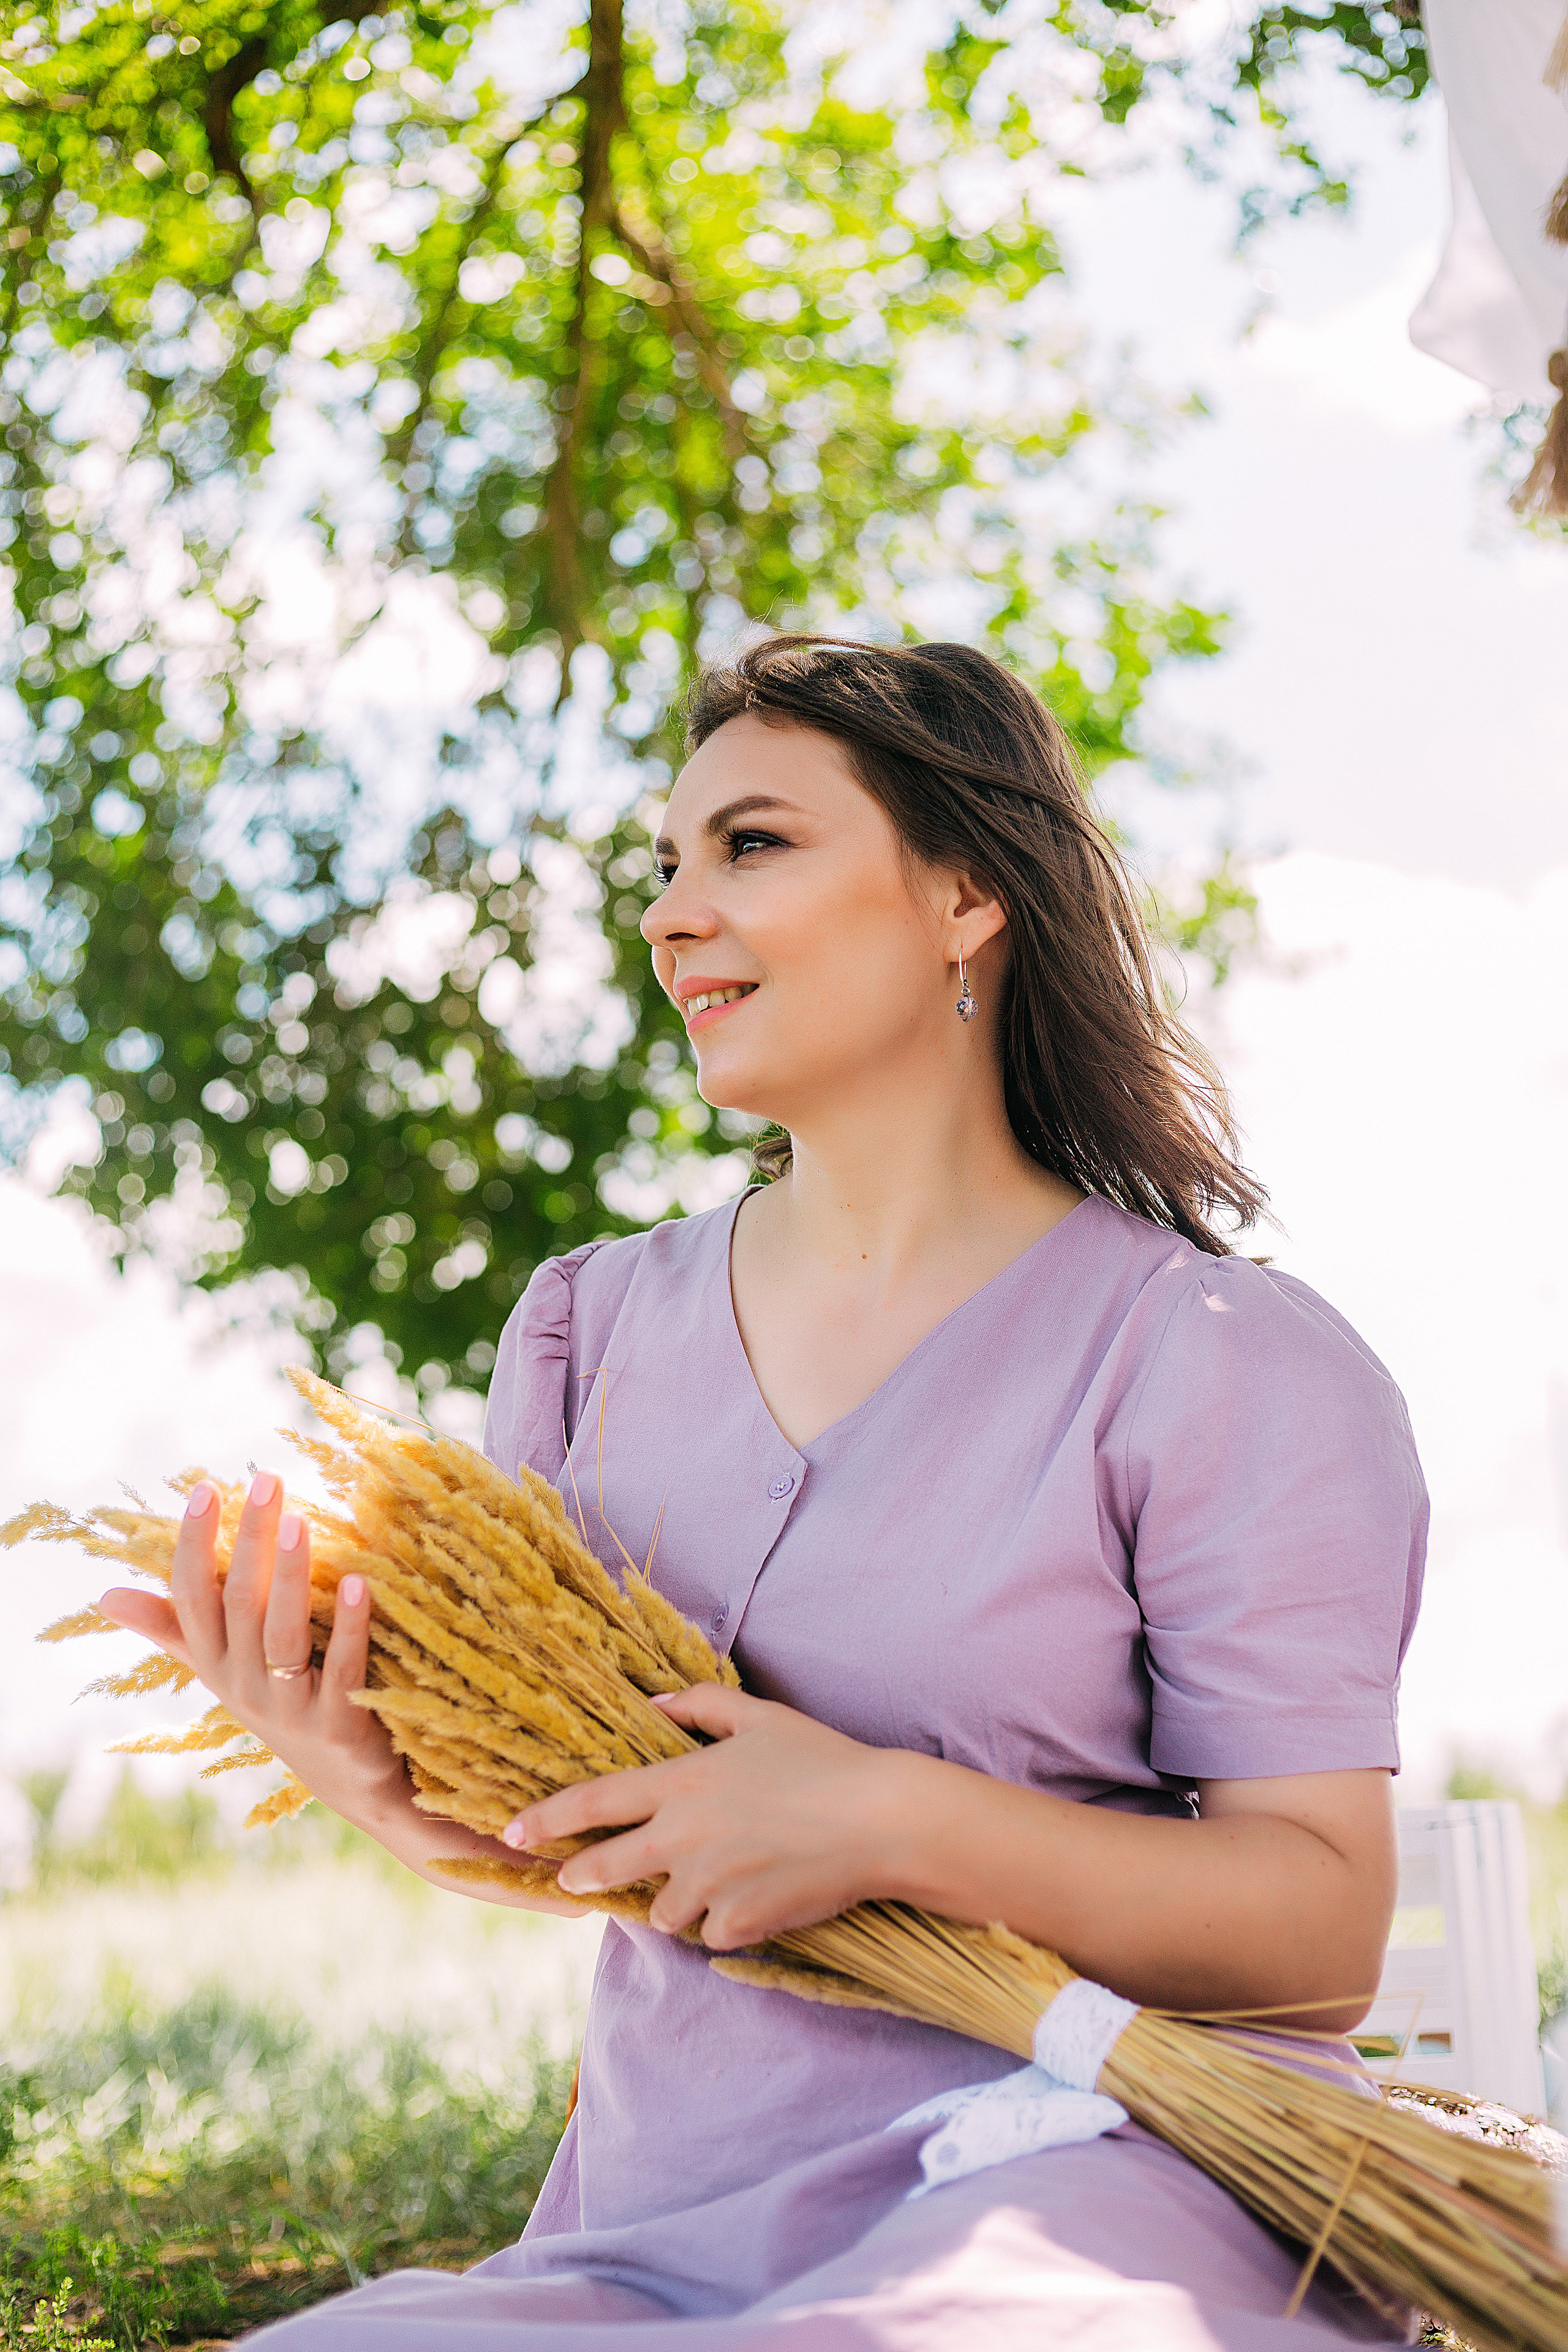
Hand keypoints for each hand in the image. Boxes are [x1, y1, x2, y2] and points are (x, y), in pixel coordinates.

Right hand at [96, 1472, 404, 1826]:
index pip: (191, 1598)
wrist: (344, 1777)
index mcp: (214, 1663)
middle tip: (266, 1481)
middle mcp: (243, 1685)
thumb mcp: (220, 1667)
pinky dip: (349, 1625)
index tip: (205, 1487)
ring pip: (282, 1636)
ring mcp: (289, 1708)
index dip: (194, 1544)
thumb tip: (106, 1596)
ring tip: (298, 1521)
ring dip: (289, 1577)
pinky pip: (341, 1668)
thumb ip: (171, 1628)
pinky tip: (361, 1582)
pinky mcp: (339, 1725)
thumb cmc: (278, 1700)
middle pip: (239, 1606)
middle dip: (249, 1541)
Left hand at [500, 1683, 913, 1949]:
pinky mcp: (739, 1923)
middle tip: (574, 1876)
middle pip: (606, 1867)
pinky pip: (713, 1933)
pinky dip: (725, 1922)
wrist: (881, 1821)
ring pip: (663, 1911)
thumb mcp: (760, 1716)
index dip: (546, 1819)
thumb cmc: (823, 1759)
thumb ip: (701, 1704)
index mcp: (682, 1782)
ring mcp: (709, 1884)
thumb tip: (656, 1700)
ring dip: (674, 1900)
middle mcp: (684, 1836)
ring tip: (706, 1881)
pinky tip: (753, 1899)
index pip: (593, 1802)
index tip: (514, 1831)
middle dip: (582, 1873)